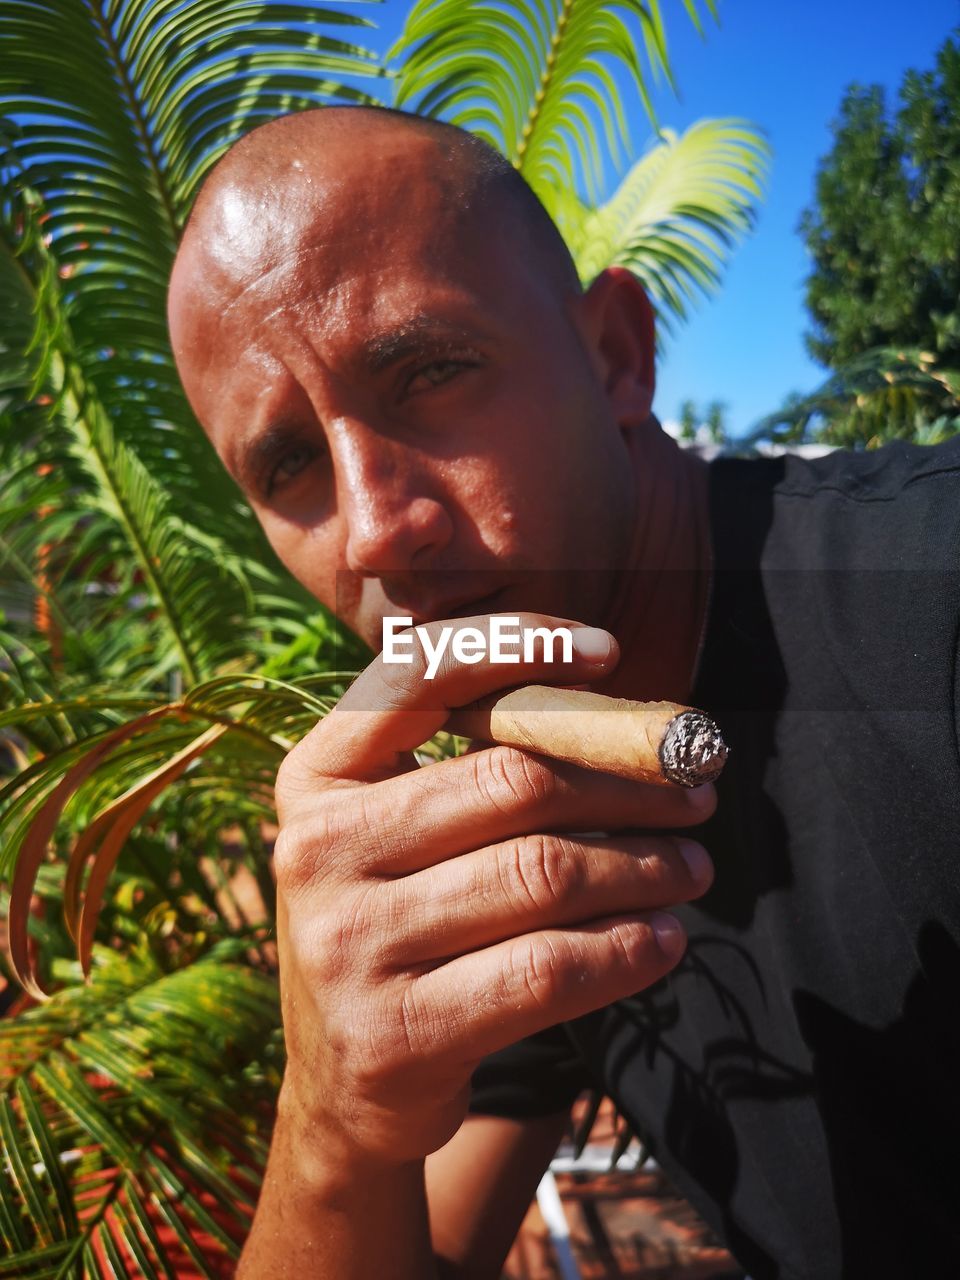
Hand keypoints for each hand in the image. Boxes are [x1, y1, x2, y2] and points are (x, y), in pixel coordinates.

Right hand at [272, 615, 714, 1168]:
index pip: (416, 675)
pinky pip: (544, 971)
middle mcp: (318, 848)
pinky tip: (662, 939)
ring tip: (691, 866)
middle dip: (625, 782)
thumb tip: (625, 723)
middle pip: (511, 782)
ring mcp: (348, 943)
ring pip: (541, 875)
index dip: (518, 644)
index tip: (608, 651)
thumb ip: (473, 768)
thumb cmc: (399, 924)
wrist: (345, 1084)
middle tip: (694, 794)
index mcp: (319, 776)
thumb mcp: (400, 834)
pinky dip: (624, 948)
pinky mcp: (395, 1032)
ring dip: (643, 865)